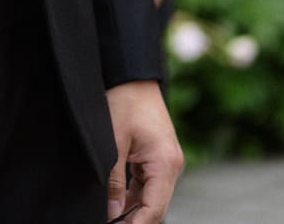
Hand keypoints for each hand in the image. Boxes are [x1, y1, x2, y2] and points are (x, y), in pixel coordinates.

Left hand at [103, 80, 182, 223]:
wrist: (132, 74)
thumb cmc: (125, 101)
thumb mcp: (114, 142)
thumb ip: (115, 181)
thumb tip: (113, 213)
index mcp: (165, 163)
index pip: (154, 209)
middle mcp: (171, 164)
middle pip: (155, 206)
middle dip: (135, 220)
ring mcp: (166, 160)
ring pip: (151, 196)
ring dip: (133, 209)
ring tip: (112, 217)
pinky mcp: (157, 155)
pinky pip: (147, 183)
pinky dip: (134, 194)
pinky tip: (117, 202)